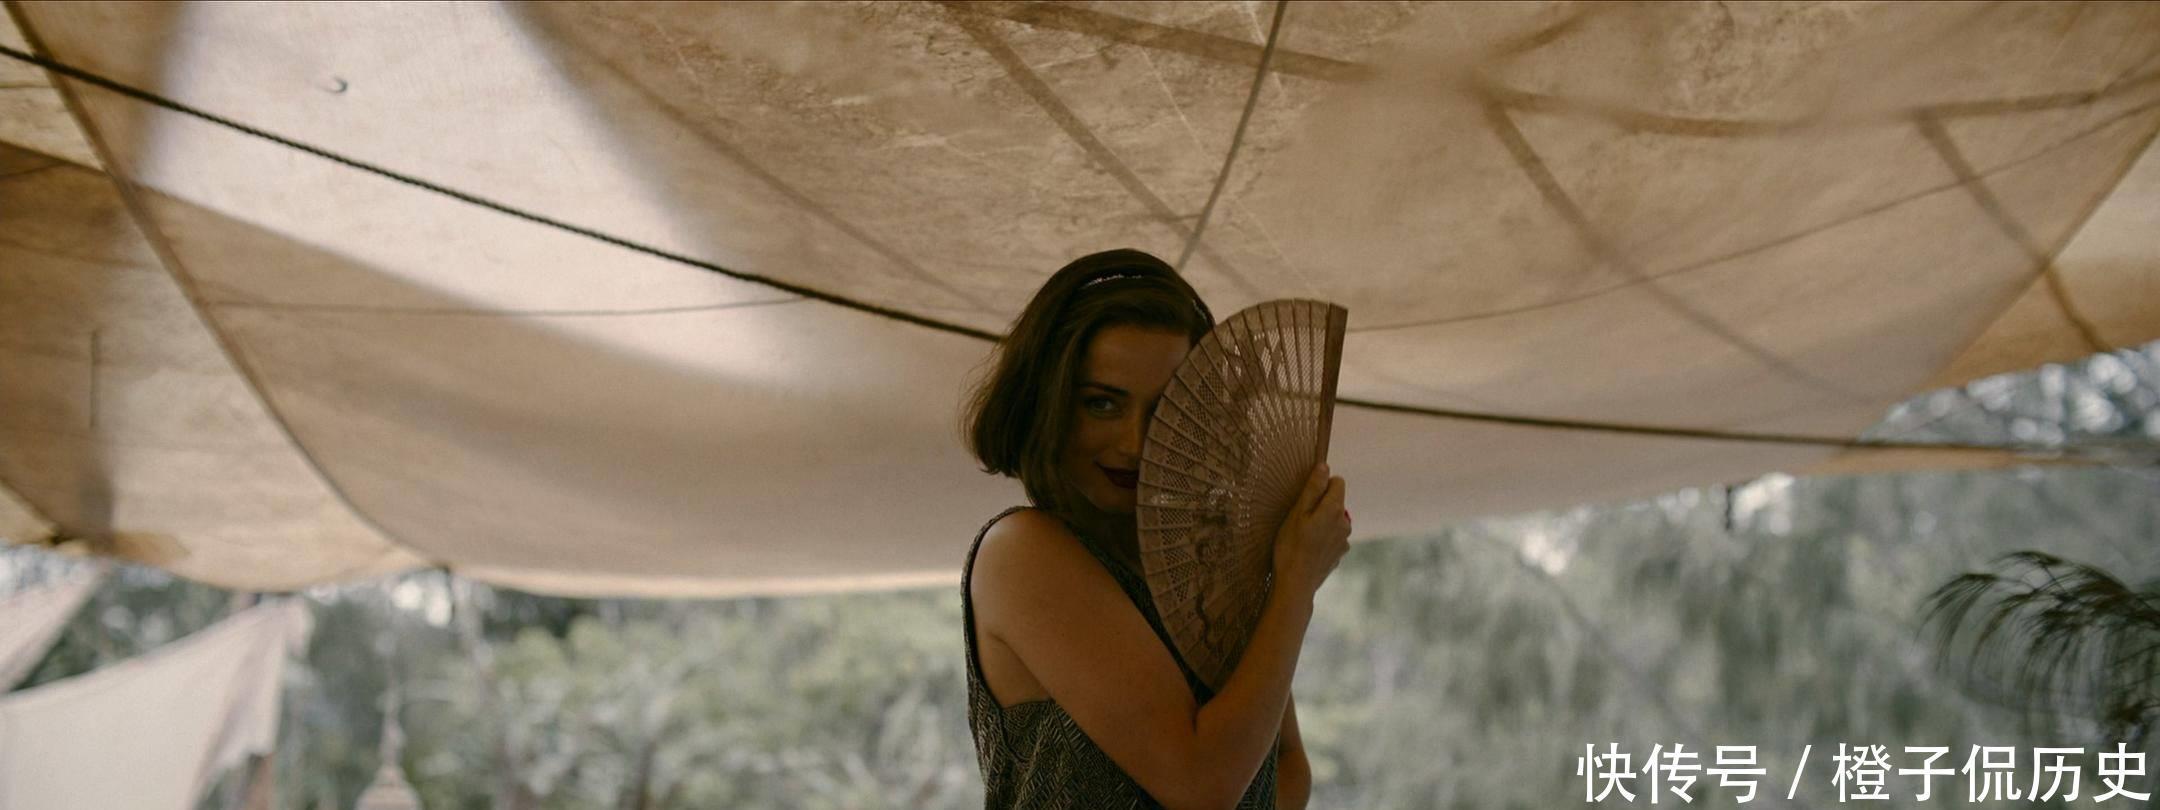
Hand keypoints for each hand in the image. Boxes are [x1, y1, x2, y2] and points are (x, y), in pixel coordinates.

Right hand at [1271, 462, 1349, 598]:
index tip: (1306, 498)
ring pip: (1334, 520)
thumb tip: (1324, 466)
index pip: (1338, 482)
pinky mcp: (1339, 554)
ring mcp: (1344, 541)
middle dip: (1321, 505)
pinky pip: (1332, 537)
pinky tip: (1308, 549)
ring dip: (1322, 522)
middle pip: (1336, 502)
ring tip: (1302, 536)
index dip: (1321, 485)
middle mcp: (1345, 523)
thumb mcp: (1297, 513)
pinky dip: (1323, 538)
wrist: (1295, 583)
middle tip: (1300, 519)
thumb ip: (1313, 488)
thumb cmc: (1291, 546)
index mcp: (1335, 509)